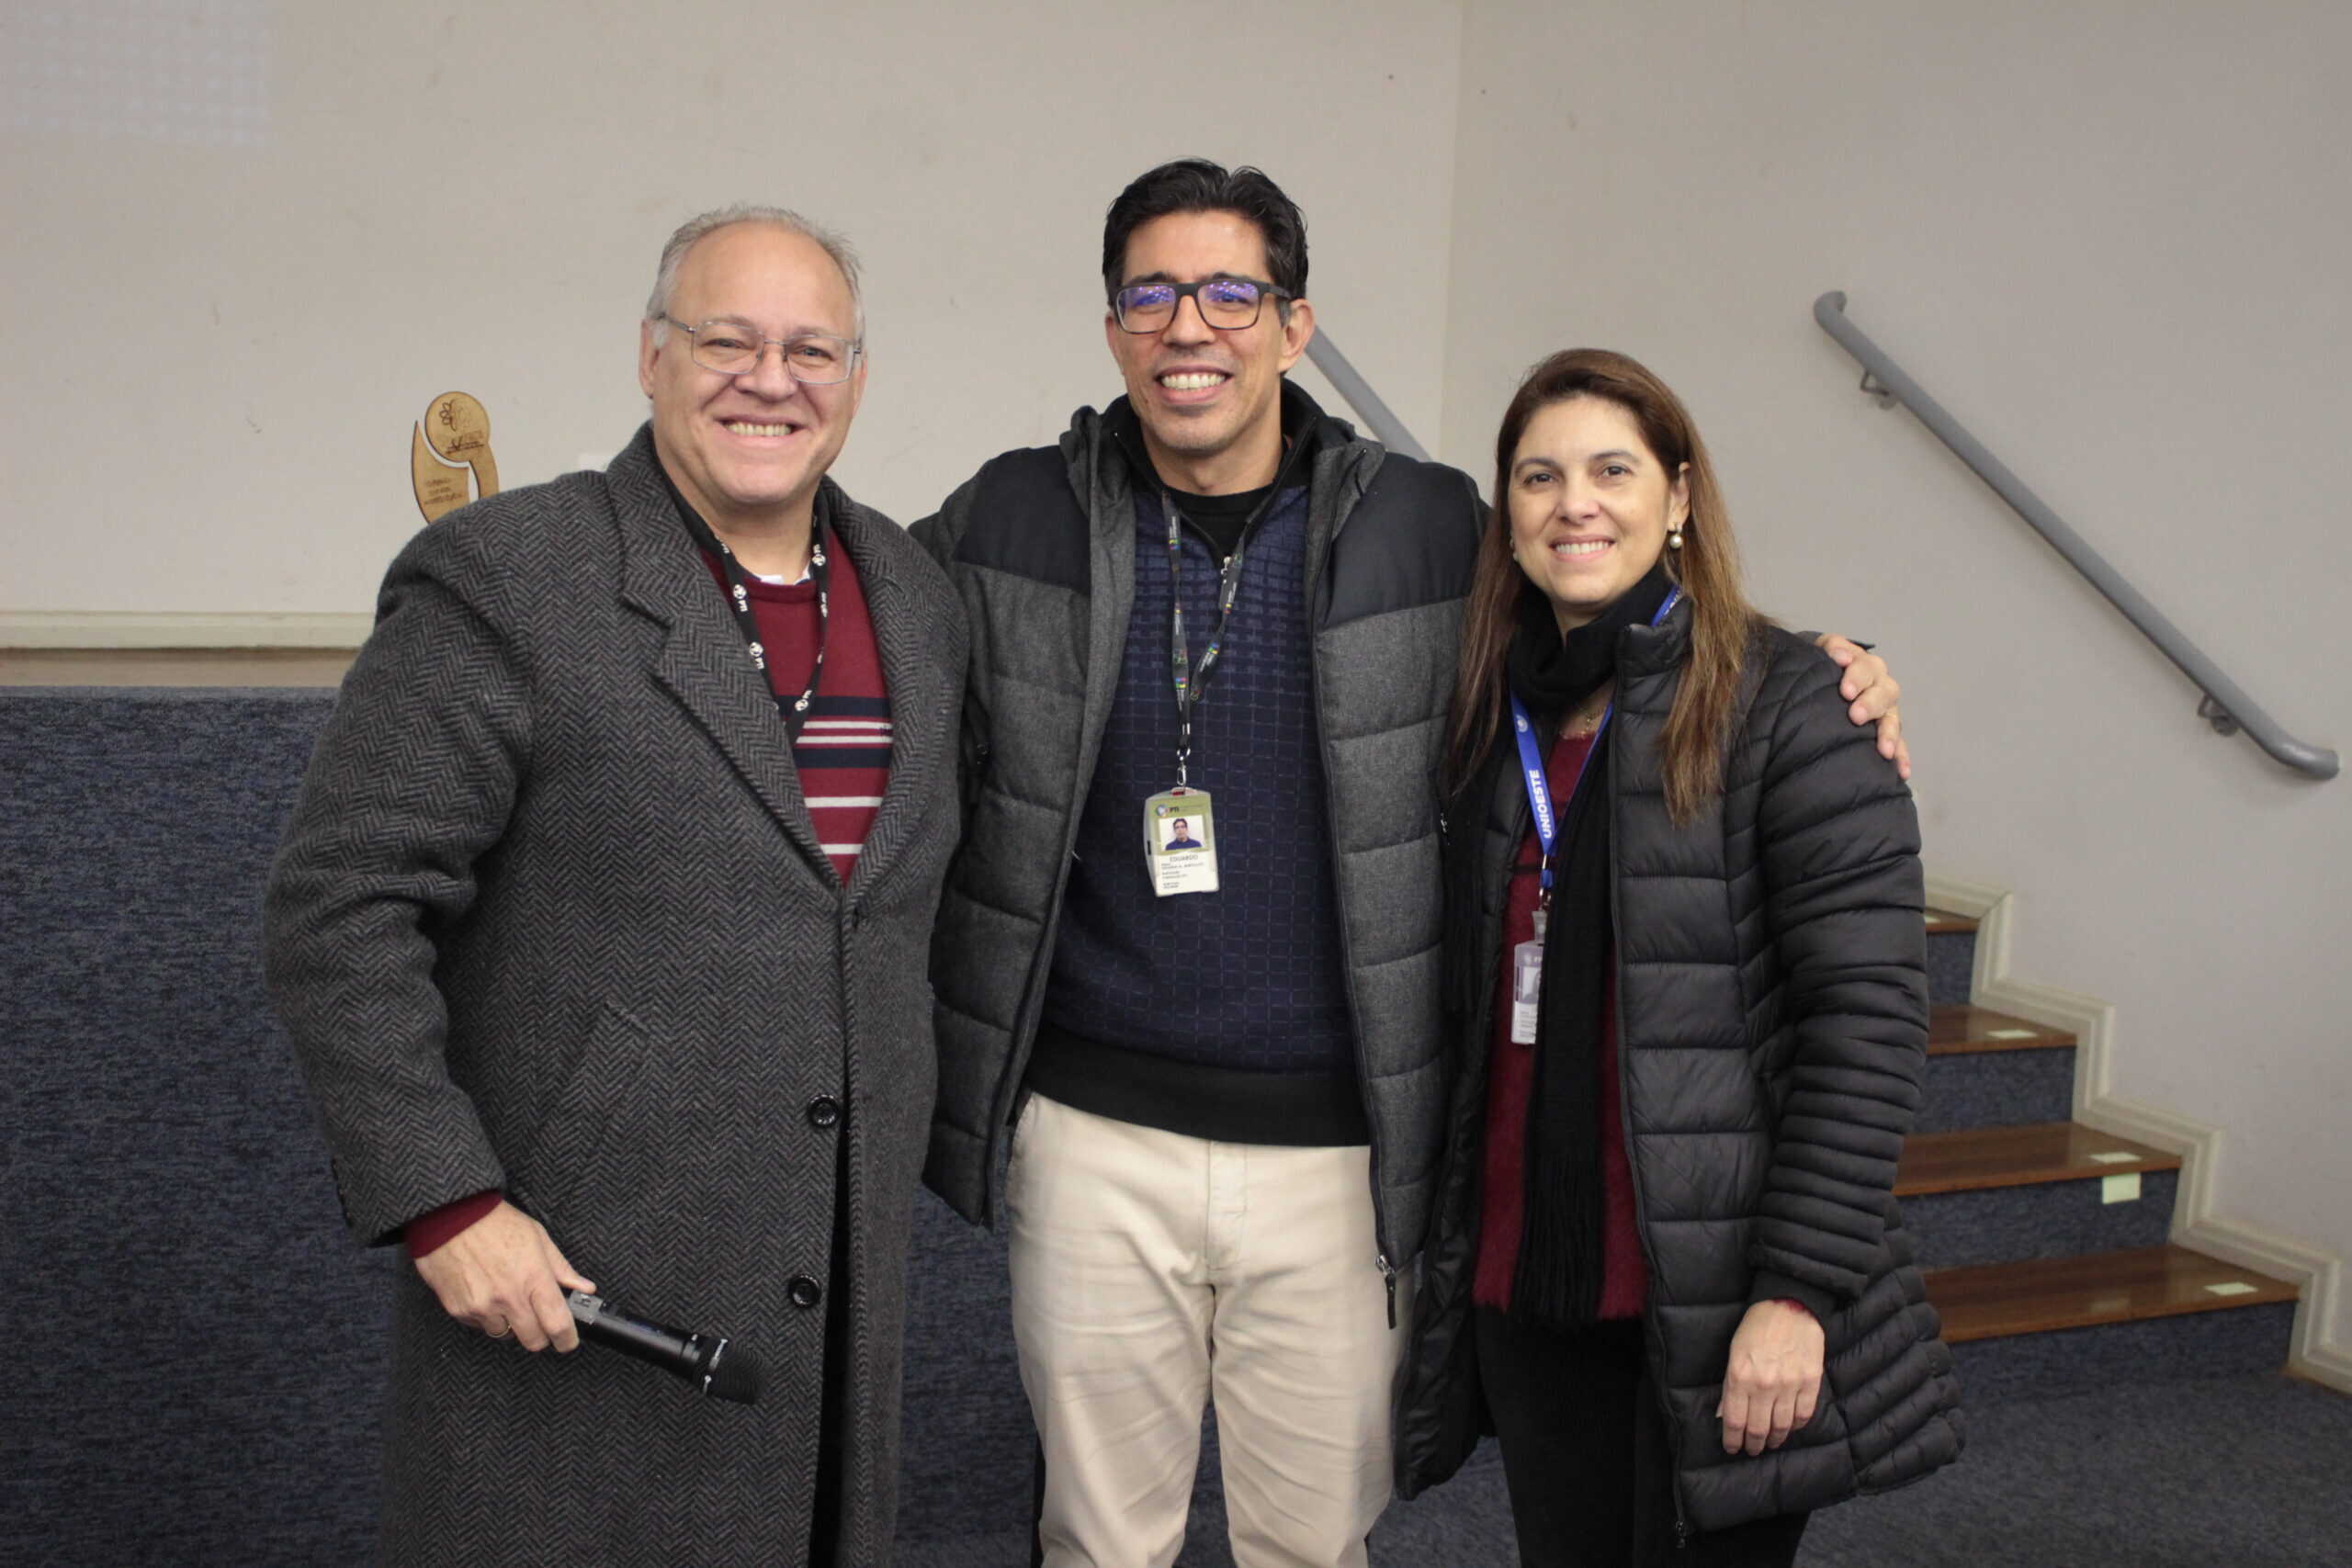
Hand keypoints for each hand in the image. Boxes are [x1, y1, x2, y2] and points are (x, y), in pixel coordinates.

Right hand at [412, 1198, 594, 1351]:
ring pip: (505, 1335)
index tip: (568, 1341)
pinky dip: (487, 1317)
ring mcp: (481, 1307)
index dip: (567, 1339)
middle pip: (533, 1340)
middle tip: (540, 1320)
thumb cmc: (495, 1222)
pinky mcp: (459, 1310)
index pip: (557, 1324)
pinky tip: (486, 1293)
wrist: (450, 1218)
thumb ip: (562, 1268)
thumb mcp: (538, 1237)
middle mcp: (508, 1298)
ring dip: (511, 1324)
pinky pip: (480, 1326)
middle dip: (541, 1335)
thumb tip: (584, 1288)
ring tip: (507, 1297)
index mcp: (533, 1278)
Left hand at [1718, 1299, 1824, 1454]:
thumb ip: (1729, 1386)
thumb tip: (1724, 1415)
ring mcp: (1789, 1383)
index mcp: (1740, 1376)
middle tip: (1753, 1449)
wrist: (1788, 1306)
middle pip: (1758, 1429)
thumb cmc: (1755, 1328)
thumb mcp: (1733, 1354)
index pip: (1734, 1420)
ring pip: (1782, 1426)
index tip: (1733, 1448)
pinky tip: (1791, 1427)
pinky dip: (1797, 1425)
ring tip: (1771, 1442)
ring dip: (1775, 1438)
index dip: (1733, 1440)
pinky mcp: (1810, 1380)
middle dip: (1754, 1444)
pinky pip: (1804, 1414)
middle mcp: (1764, 1384)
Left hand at [1816, 634, 1908, 780]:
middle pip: (1884, 692)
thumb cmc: (1818, 665)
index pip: (1865, 667)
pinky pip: (1898, 744)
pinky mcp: (1885, 730)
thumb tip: (1840, 655)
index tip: (1845, 691)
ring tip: (1884, 751)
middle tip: (1856, 716)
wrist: (1816, 679)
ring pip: (1892, 719)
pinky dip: (1901, 757)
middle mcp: (1879, 685)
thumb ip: (1829, 648)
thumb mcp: (1819, 650)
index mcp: (1864, 664)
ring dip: (1889, 734)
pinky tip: (1902, 772)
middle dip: (1871, 704)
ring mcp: (1884, 710)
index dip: (1857, 677)